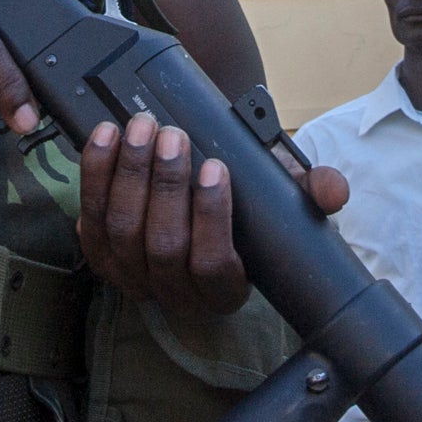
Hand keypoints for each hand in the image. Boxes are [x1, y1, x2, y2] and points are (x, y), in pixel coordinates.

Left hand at [77, 112, 348, 319]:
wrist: (198, 194)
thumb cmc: (244, 202)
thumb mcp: (281, 198)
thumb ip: (312, 192)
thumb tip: (333, 191)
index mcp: (222, 289)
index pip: (212, 265)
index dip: (211, 217)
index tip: (215, 167)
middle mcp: (173, 292)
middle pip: (161, 245)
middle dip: (165, 185)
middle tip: (172, 136)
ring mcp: (131, 276)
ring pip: (121, 230)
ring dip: (128, 174)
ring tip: (141, 128)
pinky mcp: (99, 253)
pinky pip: (88, 216)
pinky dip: (95, 174)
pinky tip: (105, 136)